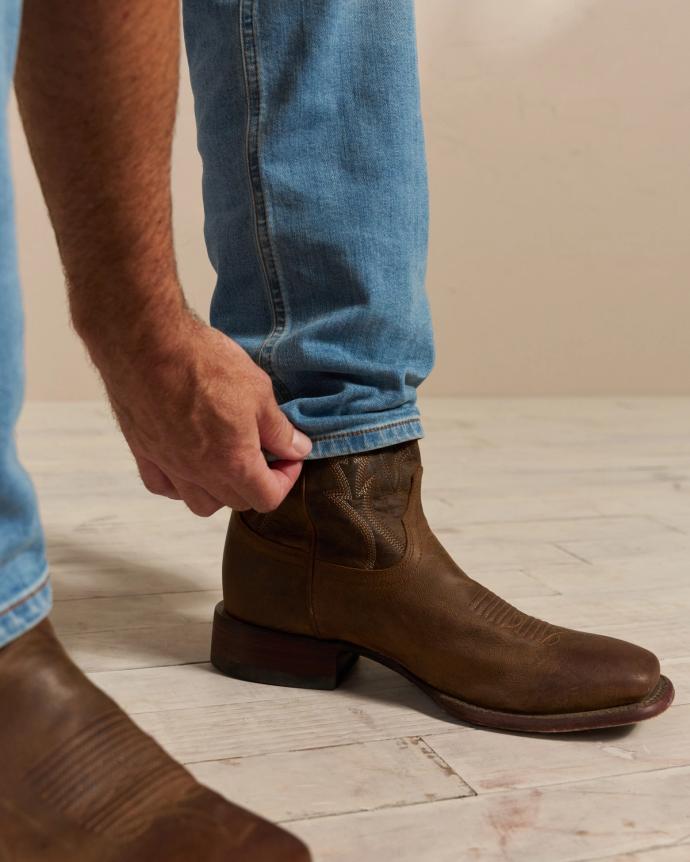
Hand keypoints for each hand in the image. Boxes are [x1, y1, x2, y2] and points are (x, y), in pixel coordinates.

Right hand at [95, 310, 311, 515]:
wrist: (147, 345)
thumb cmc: (204, 364)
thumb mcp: (258, 392)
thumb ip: (279, 430)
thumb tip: (297, 449)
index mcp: (234, 464)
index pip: (267, 498)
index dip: (286, 479)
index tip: (288, 456)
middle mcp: (200, 474)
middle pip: (237, 502)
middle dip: (258, 483)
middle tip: (264, 453)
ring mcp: (169, 466)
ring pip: (200, 503)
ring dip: (220, 492)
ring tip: (228, 462)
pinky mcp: (144, 452)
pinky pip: (163, 487)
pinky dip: (179, 485)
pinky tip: (189, 463)